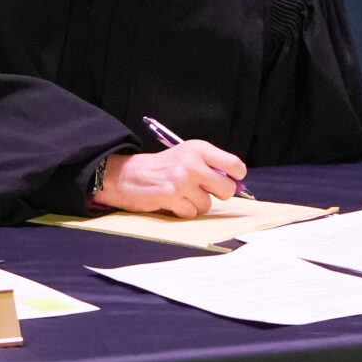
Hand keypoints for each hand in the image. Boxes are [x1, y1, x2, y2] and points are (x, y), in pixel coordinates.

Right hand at [91, 141, 247, 217]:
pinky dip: (183, 211)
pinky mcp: (170, 196)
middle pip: (226, 188)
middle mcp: (191, 162)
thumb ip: (210, 167)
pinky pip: (191, 212)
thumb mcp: (186, 156)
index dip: (235, 177)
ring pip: (207, 204)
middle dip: (219, 195)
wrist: (125, 174)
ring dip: (196, 204)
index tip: (229, 180)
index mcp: (198, 148)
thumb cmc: (159, 168)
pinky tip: (172, 202)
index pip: (234, 165)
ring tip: (181, 195)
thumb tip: (236, 185)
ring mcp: (181, 180)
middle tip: (205, 191)